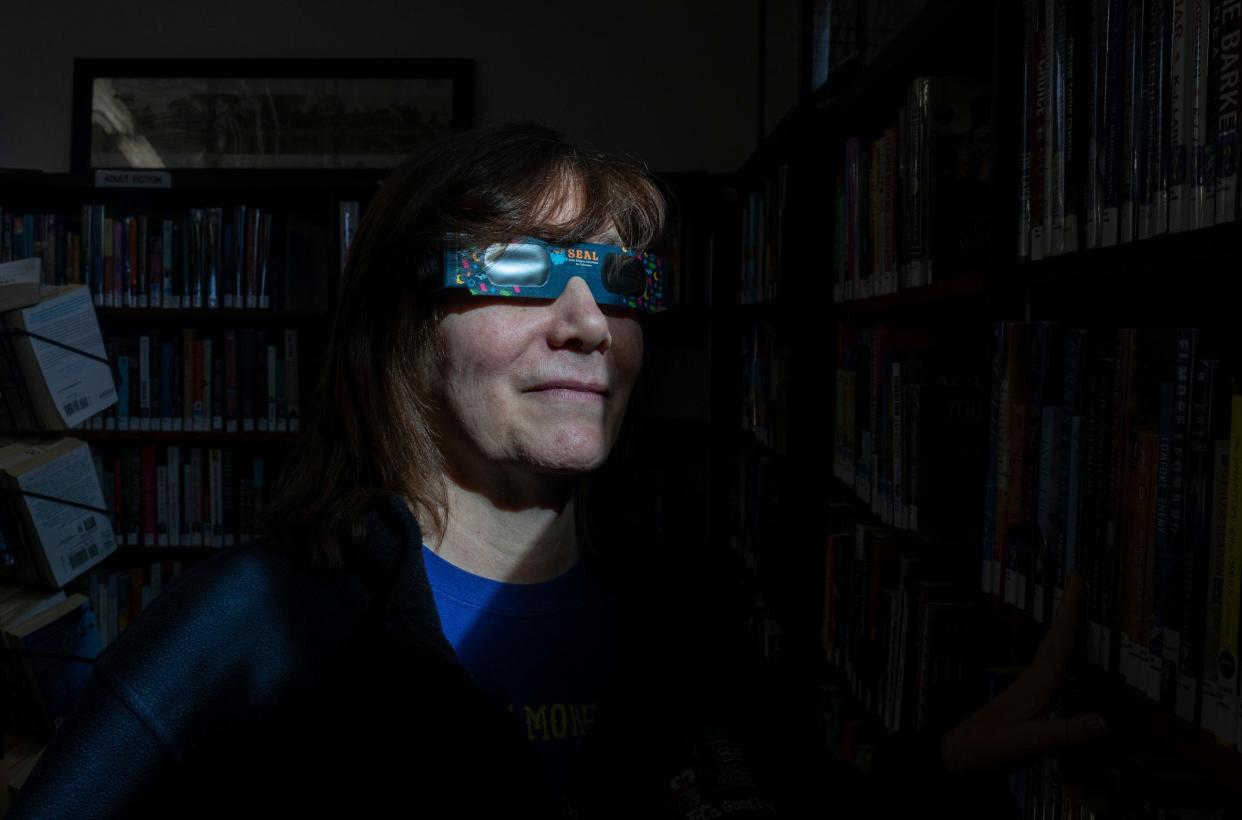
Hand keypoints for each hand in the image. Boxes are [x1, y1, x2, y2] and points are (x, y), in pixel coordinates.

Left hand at [937, 572, 1108, 775]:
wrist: (960, 756)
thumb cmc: (989, 748)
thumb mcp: (1029, 745)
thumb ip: (1065, 734)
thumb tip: (1105, 722)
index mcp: (1036, 684)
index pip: (1059, 642)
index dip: (1070, 611)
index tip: (1076, 580)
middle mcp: (1033, 679)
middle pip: (1056, 638)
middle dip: (1069, 609)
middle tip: (1078, 580)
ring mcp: (1029, 687)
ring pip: (1053, 649)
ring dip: (1066, 627)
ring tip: (1078, 608)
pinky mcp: (1027, 697)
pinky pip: (1052, 665)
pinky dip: (1062, 651)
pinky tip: (1067, 655)